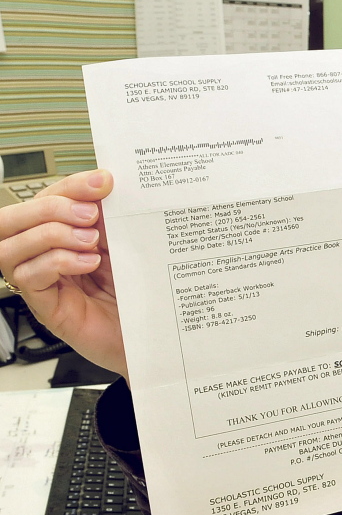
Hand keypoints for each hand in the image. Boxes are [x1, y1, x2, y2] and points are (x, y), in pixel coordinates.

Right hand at [0, 170, 125, 379]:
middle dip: (50, 207)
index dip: (71, 185)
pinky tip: (88, 264)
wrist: (154, 334)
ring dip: (50, 234)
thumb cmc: (139, 291)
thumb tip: (107, 186)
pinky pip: (28, 278)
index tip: (103, 181)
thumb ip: (112, 218)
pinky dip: (56, 262)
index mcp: (64, 233)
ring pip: (10, 248)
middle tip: (90, 213)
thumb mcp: (126, 246)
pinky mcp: (46, 308)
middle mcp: (45, 255)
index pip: (47, 198)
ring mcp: (42, 282)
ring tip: (90, 241)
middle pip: (12, 219)